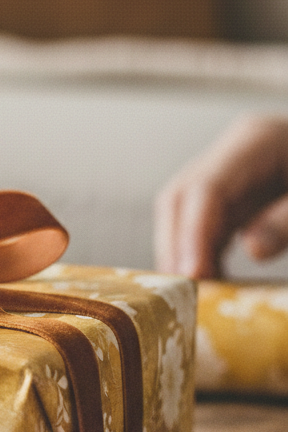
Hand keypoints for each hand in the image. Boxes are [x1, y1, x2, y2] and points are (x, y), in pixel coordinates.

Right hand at [155, 115, 287, 277]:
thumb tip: (253, 249)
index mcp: (256, 141)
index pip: (205, 189)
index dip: (193, 234)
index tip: (193, 276)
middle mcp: (233, 151)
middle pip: (179, 197)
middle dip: (175, 245)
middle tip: (180, 290)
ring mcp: (229, 169)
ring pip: (181, 210)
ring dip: (180, 252)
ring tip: (189, 291)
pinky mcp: (233, 191)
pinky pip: (201, 220)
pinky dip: (198, 250)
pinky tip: (207, 278)